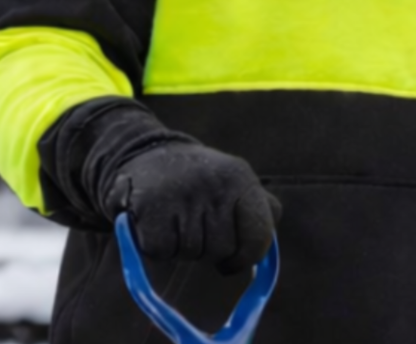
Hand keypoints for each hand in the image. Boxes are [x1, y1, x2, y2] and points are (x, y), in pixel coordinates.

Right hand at [106, 142, 280, 274]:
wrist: (149, 153)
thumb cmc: (201, 179)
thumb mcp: (236, 181)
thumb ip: (260, 210)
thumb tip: (267, 252)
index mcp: (240, 178)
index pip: (259, 233)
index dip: (249, 255)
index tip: (235, 261)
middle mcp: (214, 185)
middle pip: (223, 250)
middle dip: (212, 250)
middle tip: (199, 228)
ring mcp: (183, 197)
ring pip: (193, 254)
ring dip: (185, 248)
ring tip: (178, 220)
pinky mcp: (151, 210)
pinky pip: (164, 252)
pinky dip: (161, 247)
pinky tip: (160, 222)